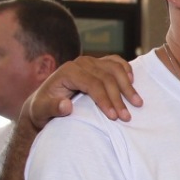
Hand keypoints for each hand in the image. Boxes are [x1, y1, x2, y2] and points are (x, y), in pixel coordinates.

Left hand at [23, 55, 141, 128]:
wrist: (45, 101)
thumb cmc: (43, 108)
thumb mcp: (41, 111)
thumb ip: (51, 108)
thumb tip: (66, 105)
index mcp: (68, 71)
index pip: (92, 83)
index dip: (105, 100)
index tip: (114, 117)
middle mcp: (80, 63)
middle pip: (106, 78)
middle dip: (119, 98)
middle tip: (127, 117)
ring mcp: (91, 61)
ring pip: (115, 69)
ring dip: (128, 86)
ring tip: (137, 103)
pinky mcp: (98, 64)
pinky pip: (116, 62)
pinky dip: (126, 70)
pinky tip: (133, 83)